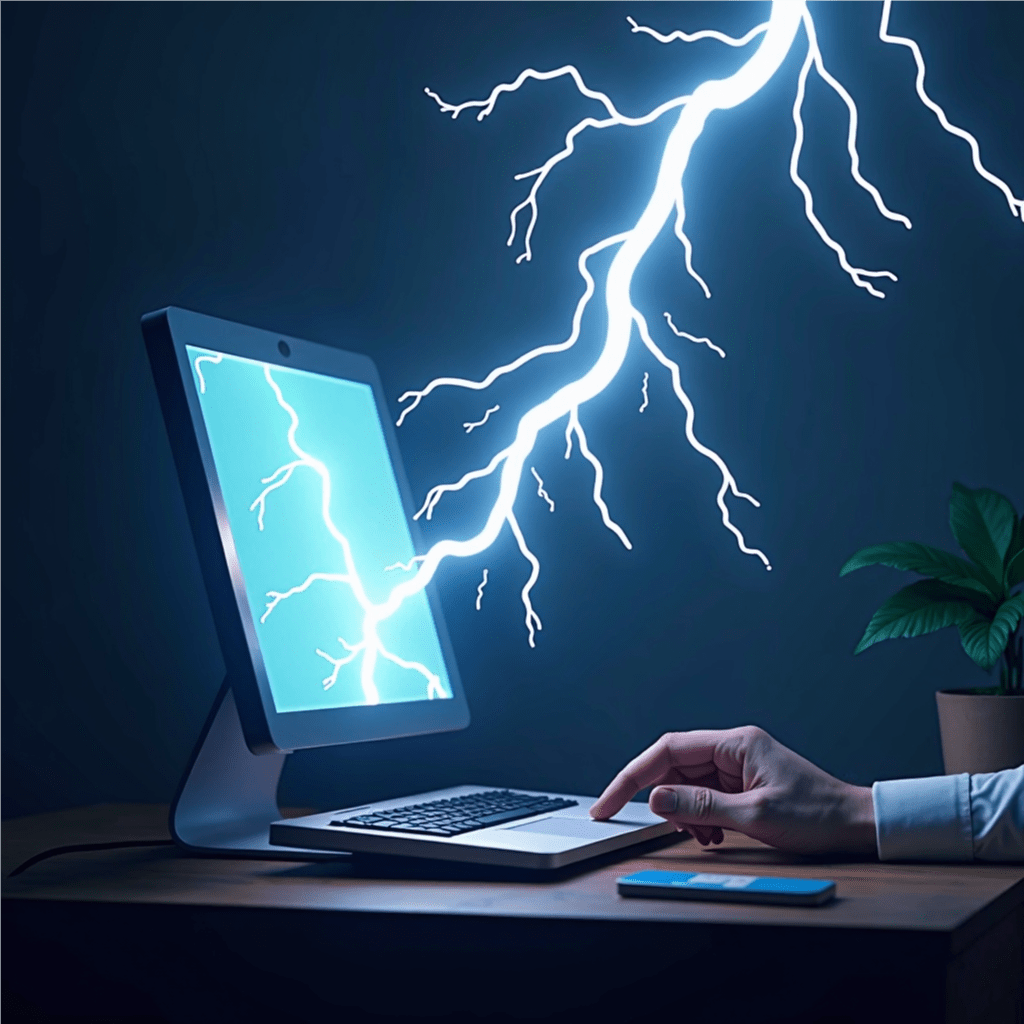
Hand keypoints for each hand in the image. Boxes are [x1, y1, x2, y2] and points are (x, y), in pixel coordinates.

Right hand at [590, 726, 875, 855]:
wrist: (858, 825)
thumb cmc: (817, 815)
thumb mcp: (754, 815)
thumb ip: (700, 807)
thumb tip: (654, 798)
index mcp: (735, 743)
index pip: (667, 751)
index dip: (632, 776)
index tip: (608, 802)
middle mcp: (733, 748)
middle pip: (674, 768)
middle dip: (662, 799)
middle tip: (657, 827)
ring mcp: (738, 765)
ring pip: (688, 785)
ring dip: (685, 813)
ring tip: (703, 836)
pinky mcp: (743, 783)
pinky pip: (706, 797)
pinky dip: (701, 818)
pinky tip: (715, 835)